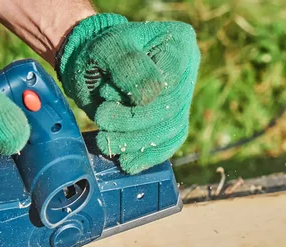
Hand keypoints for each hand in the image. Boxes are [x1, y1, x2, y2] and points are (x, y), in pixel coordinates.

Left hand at [58, 14, 200, 173]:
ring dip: (137, 143)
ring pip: (170, 130)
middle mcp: (189, 72)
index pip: (170, 80)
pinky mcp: (174, 121)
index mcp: (180, 44)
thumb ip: (129, 66)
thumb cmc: (102, 51)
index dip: (141, 99)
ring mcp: (184, 99)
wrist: (96, 65)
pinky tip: (128, 164)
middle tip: (101, 126)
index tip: (104, 101)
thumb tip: (152, 94)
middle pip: (171, 109)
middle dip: (134, 124)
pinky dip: (148, 156)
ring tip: (106, 143)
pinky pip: (169, 144)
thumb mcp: (108, 47)